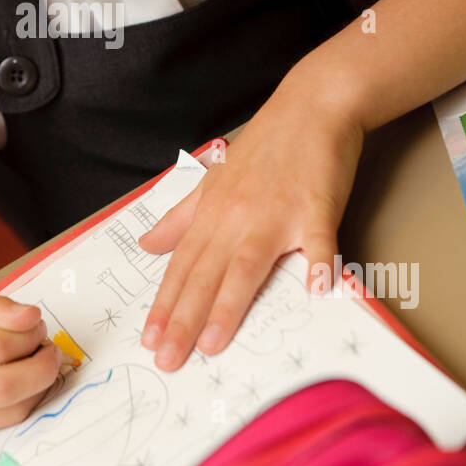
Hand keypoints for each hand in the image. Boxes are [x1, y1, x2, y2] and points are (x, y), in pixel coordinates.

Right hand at [0, 293, 64, 434]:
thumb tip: (31, 317)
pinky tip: (22, 378)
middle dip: (41, 365)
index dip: (26, 334)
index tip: (36, 323)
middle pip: (5, 387)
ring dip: (38, 384)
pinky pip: (3, 420)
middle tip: (48, 346)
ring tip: (37, 359)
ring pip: (11, 410)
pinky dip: (24, 399)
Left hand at [136, 70, 364, 370]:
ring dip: (229, 305)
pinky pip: (317, 239)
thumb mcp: (214, 179)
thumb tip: (147, 246)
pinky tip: (316, 291)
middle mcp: (237, 216)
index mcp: (213, 212)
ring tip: (213, 344)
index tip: (149, 339)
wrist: (312, 105)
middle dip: (184, 320)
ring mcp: (277, 213)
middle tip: (168, 360)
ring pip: (246, 265)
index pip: (182, 267)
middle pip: (205, 274)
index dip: (165, 305)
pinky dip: (318, 263)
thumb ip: (181, 217)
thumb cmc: (266, 145)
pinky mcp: (317, 207)